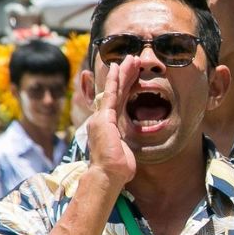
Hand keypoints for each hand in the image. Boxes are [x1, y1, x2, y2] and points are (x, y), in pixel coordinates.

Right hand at [87, 57, 139, 188]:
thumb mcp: (125, 152)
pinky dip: (114, 81)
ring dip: (122, 73)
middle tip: (132, 60)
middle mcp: (102, 118)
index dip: (123, 86)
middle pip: (115, 91)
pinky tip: (118, 69)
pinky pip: (111, 95)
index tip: (130, 74)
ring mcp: (102, 117)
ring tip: (131, 59)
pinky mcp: (104, 118)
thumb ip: (125, 144)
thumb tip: (129, 149)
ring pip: (114, 90)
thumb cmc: (117, 169)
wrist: (108, 175)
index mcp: (108, 125)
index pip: (117, 101)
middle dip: (124, 75)